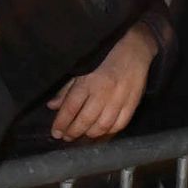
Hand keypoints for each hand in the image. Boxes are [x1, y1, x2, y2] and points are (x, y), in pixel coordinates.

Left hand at [48, 25, 152, 140]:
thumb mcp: (82, 69)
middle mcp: (103, 92)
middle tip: (66, 137)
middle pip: (85, 120)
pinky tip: (100, 133)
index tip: (55, 133)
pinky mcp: (132, 104)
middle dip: (73, 132)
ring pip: (102, 126)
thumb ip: (67, 90)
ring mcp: (119, 99)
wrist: (134, 50)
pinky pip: (119, 125)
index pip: (70, 108)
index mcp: (88, 82)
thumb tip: (52, 106)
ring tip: (82, 136)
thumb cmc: (105, 59)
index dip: (61, 123)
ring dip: (89, 134)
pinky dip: (109, 133)